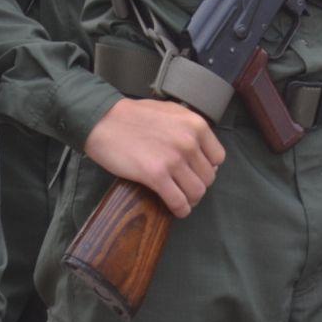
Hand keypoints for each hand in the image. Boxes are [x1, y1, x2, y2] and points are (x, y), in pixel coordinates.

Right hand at [81, 97, 225, 217]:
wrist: (104, 120)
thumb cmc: (134, 115)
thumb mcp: (170, 111)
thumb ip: (188, 127)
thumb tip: (201, 149)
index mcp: (195, 124)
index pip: (218, 157)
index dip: (207, 167)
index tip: (195, 171)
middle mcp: (189, 141)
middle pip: (208, 177)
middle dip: (197, 184)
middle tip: (184, 187)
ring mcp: (173, 159)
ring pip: (196, 192)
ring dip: (190, 200)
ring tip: (181, 199)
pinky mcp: (156, 175)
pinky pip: (178, 202)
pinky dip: (180, 210)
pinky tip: (175, 209)